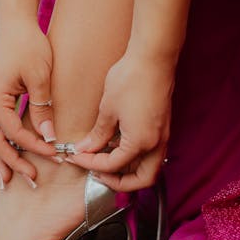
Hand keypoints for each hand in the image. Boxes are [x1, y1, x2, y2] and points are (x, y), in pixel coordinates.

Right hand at [0, 17, 57, 185]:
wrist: (15, 22)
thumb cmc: (29, 45)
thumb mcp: (40, 76)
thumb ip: (42, 108)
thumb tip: (48, 137)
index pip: (14, 132)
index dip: (33, 146)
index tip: (54, 155)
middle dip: (12, 162)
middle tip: (30, 181)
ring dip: (2, 157)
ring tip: (9, 179)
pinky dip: (2, 142)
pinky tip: (10, 154)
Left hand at [65, 50, 173, 191]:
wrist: (153, 57)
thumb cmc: (131, 79)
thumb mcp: (108, 109)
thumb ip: (98, 135)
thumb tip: (86, 149)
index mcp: (140, 143)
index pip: (113, 166)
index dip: (91, 164)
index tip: (76, 156)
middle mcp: (156, 144)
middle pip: (141, 180)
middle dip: (119, 182)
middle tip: (97, 173)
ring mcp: (162, 136)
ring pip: (149, 168)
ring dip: (129, 170)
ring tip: (105, 159)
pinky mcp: (162, 127)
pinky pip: (151, 153)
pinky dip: (135, 156)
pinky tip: (116, 144)